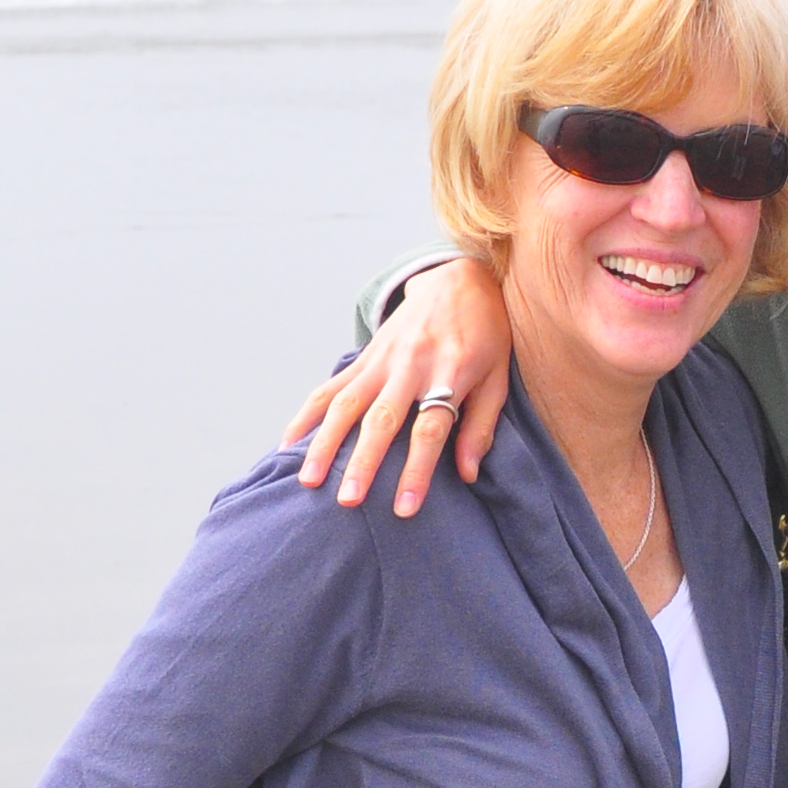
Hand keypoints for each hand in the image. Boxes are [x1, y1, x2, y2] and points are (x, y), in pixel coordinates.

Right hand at [280, 256, 511, 514]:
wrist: (459, 281)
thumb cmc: (486, 335)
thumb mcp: (498, 377)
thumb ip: (481, 425)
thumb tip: (467, 474)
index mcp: (449, 371)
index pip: (429, 428)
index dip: (417, 469)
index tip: (404, 507)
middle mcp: (410, 365)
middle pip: (381, 419)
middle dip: (362, 462)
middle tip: (347, 501)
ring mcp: (381, 360)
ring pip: (346, 404)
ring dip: (324, 443)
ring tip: (308, 481)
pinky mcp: (364, 358)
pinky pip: (329, 388)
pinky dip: (306, 415)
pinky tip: (289, 443)